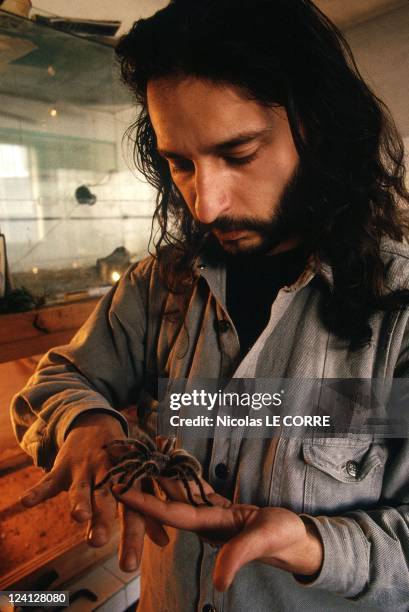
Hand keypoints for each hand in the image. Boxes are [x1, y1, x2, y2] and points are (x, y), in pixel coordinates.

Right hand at [19, 412, 167, 571]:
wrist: (98, 425)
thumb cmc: (121, 462)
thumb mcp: (136, 482)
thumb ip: (147, 513)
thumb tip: (163, 542)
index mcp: (128, 483)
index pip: (133, 513)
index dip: (132, 538)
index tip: (129, 565)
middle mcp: (108, 475)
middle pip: (106, 500)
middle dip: (103, 519)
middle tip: (99, 541)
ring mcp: (85, 469)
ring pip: (82, 488)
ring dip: (79, 502)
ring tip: (78, 517)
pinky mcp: (64, 465)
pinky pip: (50, 479)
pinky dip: (38, 490)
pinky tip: (26, 502)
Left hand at [112, 479, 322, 590]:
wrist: (293, 539)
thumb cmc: (281, 538)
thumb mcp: (263, 543)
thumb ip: (240, 557)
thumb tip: (220, 583)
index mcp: (210, 528)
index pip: (171, 514)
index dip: (146, 503)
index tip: (122, 490)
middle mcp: (204, 521)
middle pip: (168, 500)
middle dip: (147, 483)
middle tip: (125, 461)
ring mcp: (210, 513)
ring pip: (180, 491)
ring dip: (163, 472)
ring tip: (146, 451)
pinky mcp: (220, 506)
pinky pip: (197, 487)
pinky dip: (185, 472)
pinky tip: (174, 459)